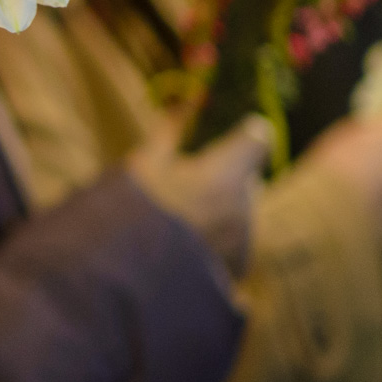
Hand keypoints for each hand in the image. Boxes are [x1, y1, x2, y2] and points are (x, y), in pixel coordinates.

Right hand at [128, 115, 271, 276]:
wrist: (124, 278)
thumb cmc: (132, 214)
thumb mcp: (143, 164)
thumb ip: (169, 132)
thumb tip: (183, 103)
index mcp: (226, 175)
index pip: (257, 137)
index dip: (243, 137)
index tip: (224, 140)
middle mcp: (244, 208)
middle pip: (247, 181)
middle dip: (225, 181)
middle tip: (185, 189)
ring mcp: (243, 243)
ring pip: (240, 214)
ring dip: (220, 213)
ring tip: (180, 224)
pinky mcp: (237, 271)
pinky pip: (234, 245)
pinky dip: (217, 242)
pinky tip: (186, 248)